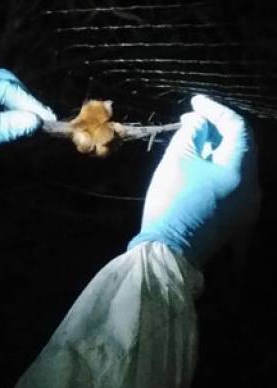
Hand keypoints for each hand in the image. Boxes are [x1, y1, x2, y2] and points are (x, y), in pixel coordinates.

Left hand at [0, 68, 54, 201]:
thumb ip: (7, 125)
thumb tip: (36, 120)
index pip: (5, 86)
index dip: (29, 102)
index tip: (47, 120)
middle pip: (1, 82)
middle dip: (22, 98)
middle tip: (38, 118)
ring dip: (13, 105)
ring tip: (29, 122)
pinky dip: (1, 112)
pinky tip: (11, 124)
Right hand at [129, 95, 259, 266]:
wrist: (169, 252)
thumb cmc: (172, 203)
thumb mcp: (177, 162)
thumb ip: (192, 134)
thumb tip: (200, 122)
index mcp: (242, 169)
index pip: (237, 128)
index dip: (215, 110)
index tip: (195, 102)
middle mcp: (253, 187)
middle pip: (240, 149)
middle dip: (217, 131)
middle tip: (192, 120)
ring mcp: (247, 208)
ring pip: (236, 169)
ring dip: (216, 153)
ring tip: (191, 144)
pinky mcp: (236, 222)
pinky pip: (232, 189)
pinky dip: (217, 174)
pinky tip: (200, 172)